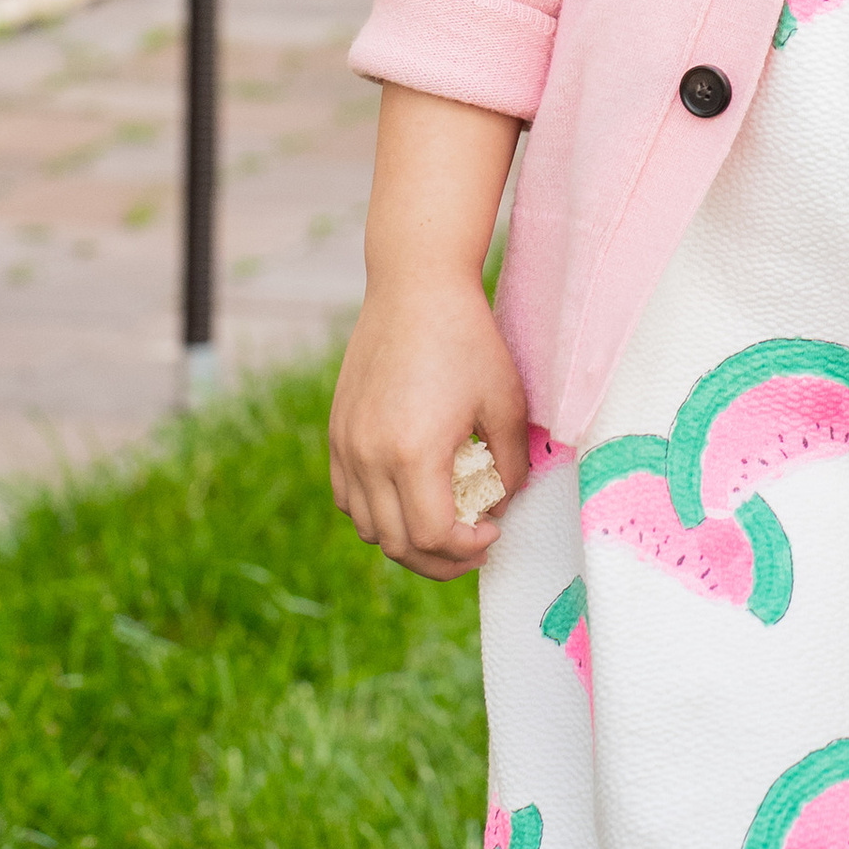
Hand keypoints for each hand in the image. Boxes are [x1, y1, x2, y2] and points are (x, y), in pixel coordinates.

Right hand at [329, 266, 529, 576]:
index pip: (433, 537)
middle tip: (474, 547)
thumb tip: (501, 503)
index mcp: (413, 454)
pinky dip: (376, 512)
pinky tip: (409, 498)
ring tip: (443, 529)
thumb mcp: (506, 403)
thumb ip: (511, 465)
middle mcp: (370, 457)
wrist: (415, 287)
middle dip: (440, 560)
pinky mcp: (338, 431)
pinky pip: (348, 496)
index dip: (467, 548)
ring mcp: (347, 445)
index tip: (493, 530)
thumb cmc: (468, 340)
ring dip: (406, 540)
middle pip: (397, 545)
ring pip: (367, 527)